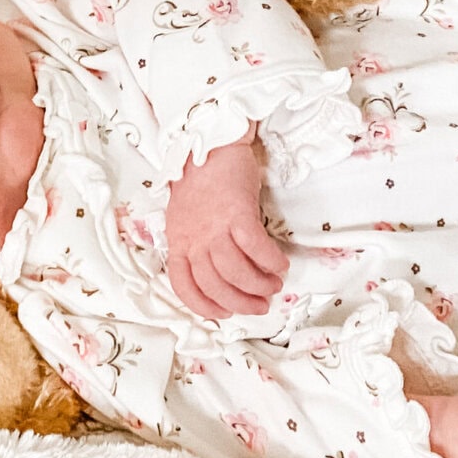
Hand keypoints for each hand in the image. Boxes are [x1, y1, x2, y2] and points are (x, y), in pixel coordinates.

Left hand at [164, 123, 288, 319]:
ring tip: (273, 286)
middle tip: (259, 306)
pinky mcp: (237, 213)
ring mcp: (214, 227)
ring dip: (258, 285)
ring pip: (236, 271)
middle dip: (240, 303)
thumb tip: (221, 272)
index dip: (206, 306)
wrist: (211, 144)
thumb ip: (196, 243)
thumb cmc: (202, 180)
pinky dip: (270, 261)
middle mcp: (193, 239)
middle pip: (215, 285)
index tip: (225, 313)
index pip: (185, 286)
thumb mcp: (186, 217)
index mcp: (178, 241)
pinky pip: (256, 248)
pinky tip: (280, 264)